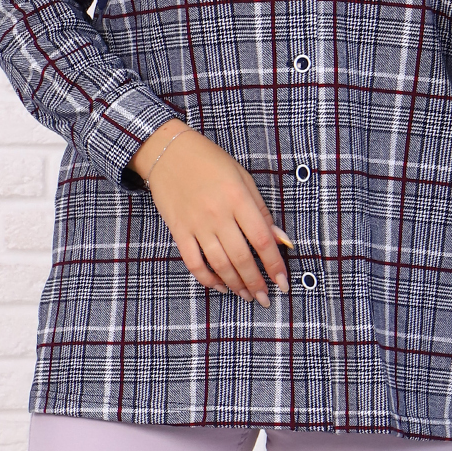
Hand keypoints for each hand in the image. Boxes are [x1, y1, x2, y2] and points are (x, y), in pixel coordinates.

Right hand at [131, 122, 291, 307]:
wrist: (168, 151)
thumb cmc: (210, 161)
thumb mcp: (242, 178)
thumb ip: (261, 211)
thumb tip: (281, 241)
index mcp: (238, 198)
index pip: (262, 239)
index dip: (274, 265)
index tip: (283, 282)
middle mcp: (218, 214)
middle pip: (242, 258)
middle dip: (256, 283)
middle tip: (265, 298)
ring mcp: (197, 224)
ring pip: (220, 264)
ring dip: (236, 284)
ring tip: (247, 296)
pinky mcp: (179, 230)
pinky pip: (194, 262)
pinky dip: (207, 278)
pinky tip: (219, 285)